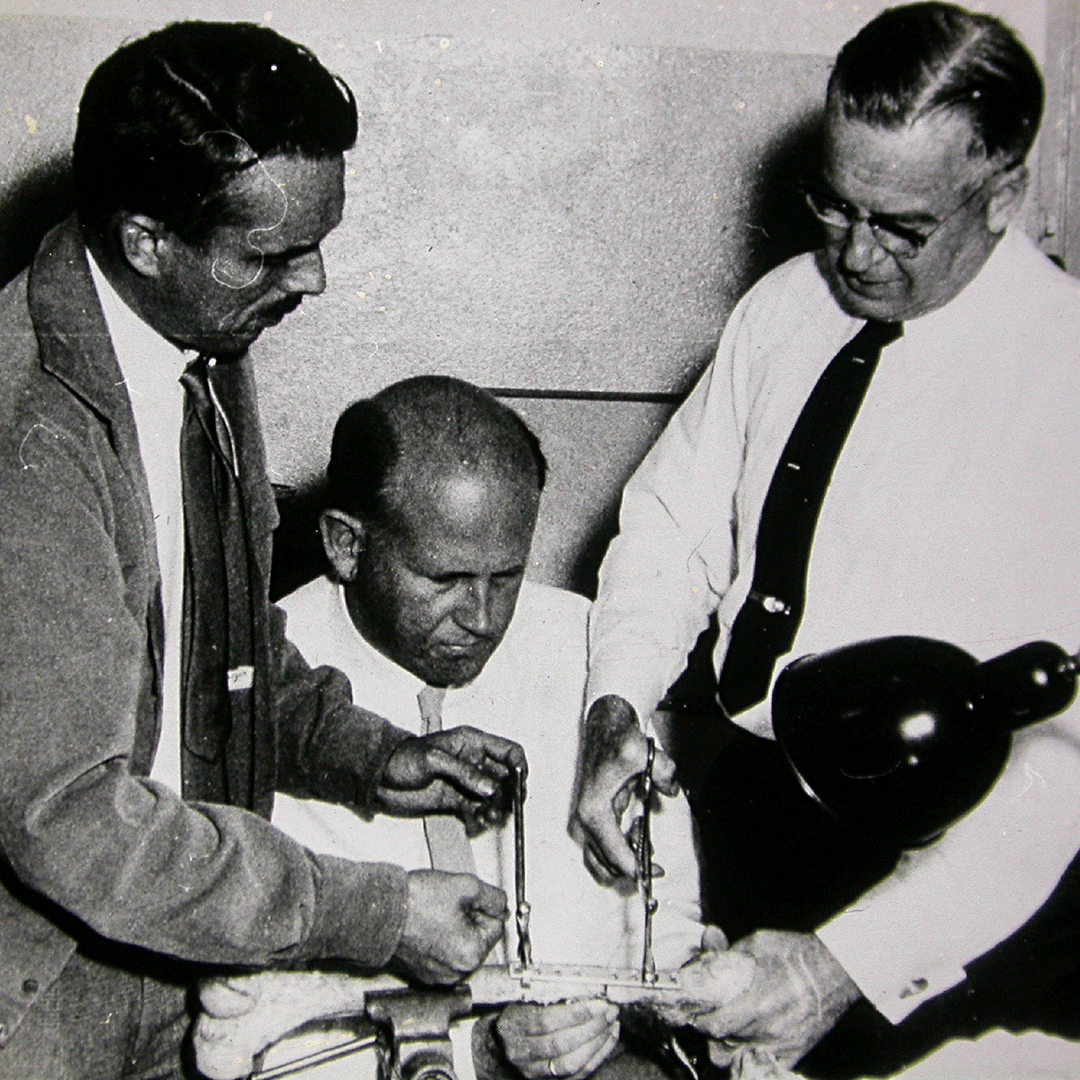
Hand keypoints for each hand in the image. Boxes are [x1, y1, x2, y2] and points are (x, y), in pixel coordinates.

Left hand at [378, 726, 525, 833]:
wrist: (379, 779)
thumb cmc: (402, 759)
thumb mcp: (433, 760)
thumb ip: (464, 773)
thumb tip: (492, 788)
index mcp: (472, 743)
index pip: (508, 751)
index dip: (519, 767)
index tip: (519, 785)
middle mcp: (474, 763)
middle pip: (506, 778)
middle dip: (509, 794)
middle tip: (505, 809)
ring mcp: (467, 783)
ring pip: (494, 798)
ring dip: (497, 810)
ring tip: (489, 818)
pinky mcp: (458, 802)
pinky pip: (478, 812)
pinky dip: (481, 820)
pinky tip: (476, 824)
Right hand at [392, 869, 507, 983]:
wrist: (378, 913)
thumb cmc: (415, 903)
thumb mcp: (465, 886)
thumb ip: (492, 896)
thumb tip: (501, 905)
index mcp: (471, 955)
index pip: (495, 924)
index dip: (481, 905)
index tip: (463, 899)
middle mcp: (456, 973)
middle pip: (477, 937)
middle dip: (467, 919)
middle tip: (446, 904)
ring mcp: (438, 977)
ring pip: (460, 945)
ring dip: (453, 929)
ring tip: (433, 914)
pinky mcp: (422, 974)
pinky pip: (441, 955)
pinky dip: (437, 940)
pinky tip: (424, 925)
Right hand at [496, 999, 619, 1079]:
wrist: (502, 1043)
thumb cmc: (518, 1015)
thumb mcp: (524, 999)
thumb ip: (549, 996)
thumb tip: (585, 990)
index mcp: (513, 1026)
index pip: (547, 1021)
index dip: (576, 1013)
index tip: (598, 1003)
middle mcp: (521, 1053)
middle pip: (561, 1044)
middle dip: (591, 1027)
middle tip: (609, 1012)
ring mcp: (535, 1071)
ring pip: (571, 1063)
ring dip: (597, 1043)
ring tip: (611, 1024)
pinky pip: (579, 1074)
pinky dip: (598, 1056)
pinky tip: (608, 1039)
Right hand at [572, 696, 676, 885]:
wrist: (605, 726)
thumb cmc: (617, 740)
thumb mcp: (643, 752)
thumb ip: (663, 772)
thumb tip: (671, 789)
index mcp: (594, 811)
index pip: (615, 855)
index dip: (637, 870)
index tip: (656, 871)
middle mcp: (584, 820)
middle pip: (607, 864)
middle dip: (633, 864)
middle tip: (654, 852)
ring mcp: (586, 820)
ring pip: (602, 861)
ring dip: (625, 859)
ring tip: (645, 839)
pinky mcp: (592, 817)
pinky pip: (603, 848)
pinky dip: (620, 851)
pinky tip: (637, 833)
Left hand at [655, 930, 860, 1069]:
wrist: (837, 970)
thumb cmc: (798, 955)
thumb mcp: (757, 944)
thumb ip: (727, 952)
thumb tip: (707, 944)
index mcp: (756, 1003)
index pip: (712, 1025)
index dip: (698, 1019)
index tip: (692, 1011)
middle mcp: (766, 1030)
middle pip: (720, 1046)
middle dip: (707, 1034)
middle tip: (705, 1018)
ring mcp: (780, 1046)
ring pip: (735, 1059)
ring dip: (724, 1046)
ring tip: (723, 1030)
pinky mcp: (792, 1054)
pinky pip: (758, 1063)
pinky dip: (746, 1055)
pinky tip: (744, 1040)